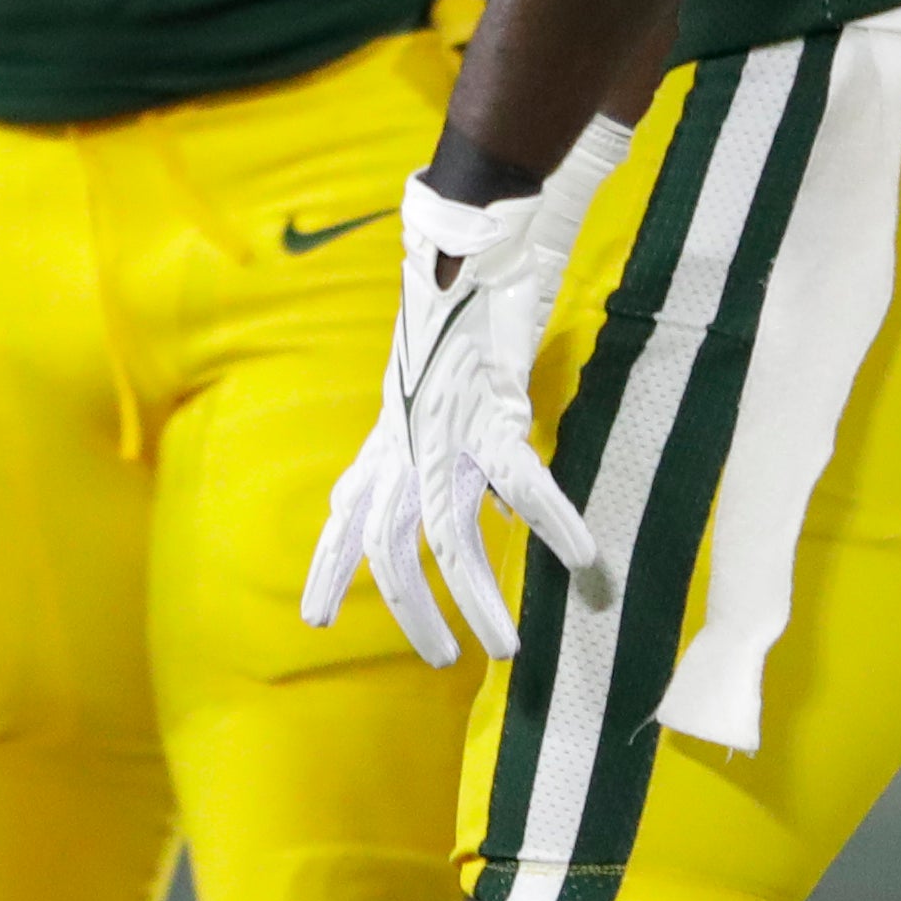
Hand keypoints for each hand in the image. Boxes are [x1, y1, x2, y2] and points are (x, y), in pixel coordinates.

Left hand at [304, 116, 635, 666]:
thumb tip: (449, 504)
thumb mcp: (426, 393)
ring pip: (450, 532)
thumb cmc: (455, 319)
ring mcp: (447, 426)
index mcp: (391, 434)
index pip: (349, 512)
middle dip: (409, 607)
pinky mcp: (495, 408)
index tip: (315, 618)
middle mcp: (408, 437)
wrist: (471, 241)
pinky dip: (554, 524)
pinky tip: (585, 561)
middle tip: (437, 659)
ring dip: (476, 596)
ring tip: (504, 649)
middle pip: (391, 541)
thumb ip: (417, 447)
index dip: (331, 566)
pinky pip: (524, 482)